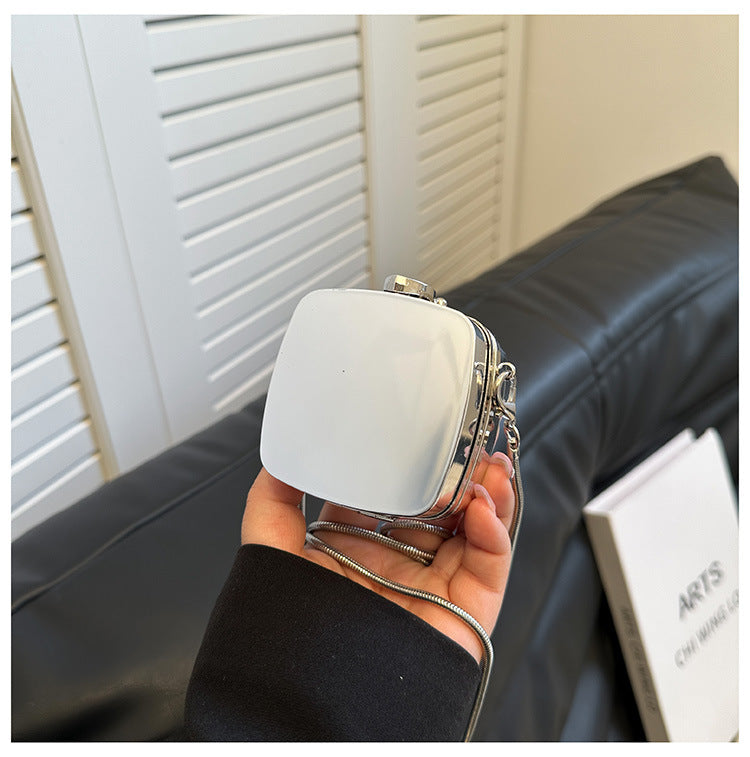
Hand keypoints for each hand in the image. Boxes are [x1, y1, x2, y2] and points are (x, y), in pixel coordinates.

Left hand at [241, 452, 515, 662]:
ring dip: (489, 494)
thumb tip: (278, 459)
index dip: (411, 463)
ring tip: (489, 465)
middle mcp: (401, 564)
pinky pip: (489, 566)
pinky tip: (485, 508)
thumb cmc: (294, 639)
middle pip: (443, 508)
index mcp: (362, 548)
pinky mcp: (464, 611)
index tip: (421, 434)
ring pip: (474, 530)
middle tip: (467, 443)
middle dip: (460, 474)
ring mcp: (435, 585)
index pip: (395, 494)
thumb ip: (271, 506)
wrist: (315, 704)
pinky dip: (495, 534)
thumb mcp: (273, 556)